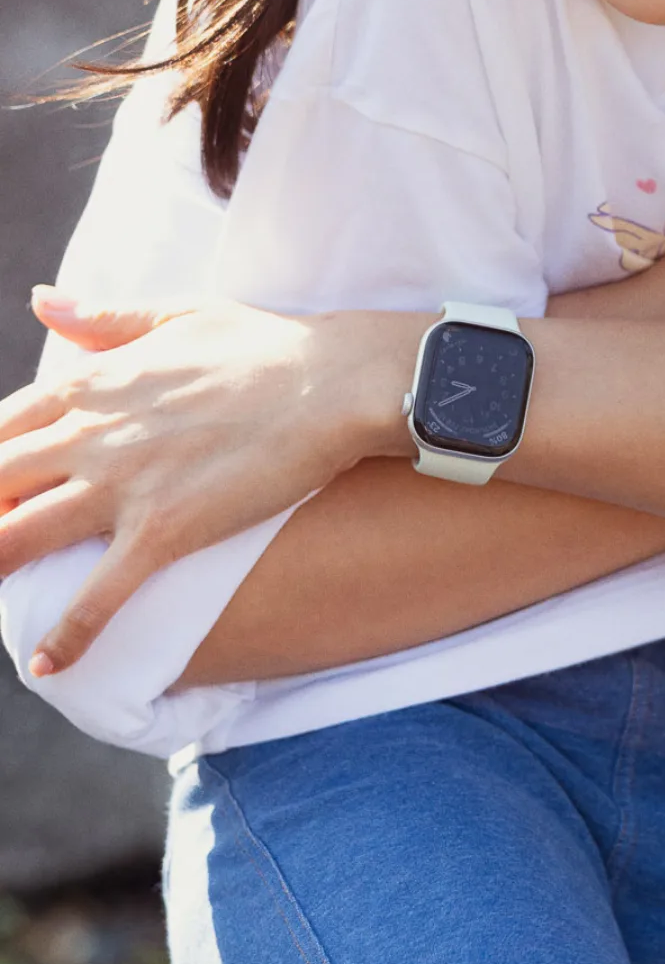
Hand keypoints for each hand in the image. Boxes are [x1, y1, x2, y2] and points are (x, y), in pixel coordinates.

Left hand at [0, 290, 420, 674]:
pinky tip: (48, 663)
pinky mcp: (163, 530)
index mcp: (91, 381)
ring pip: (18, 537)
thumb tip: (41, 300)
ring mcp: (123, 484)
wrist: (334, 380)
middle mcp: (91, 433)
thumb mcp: (177, 315)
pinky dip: (66, 636)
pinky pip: (97, 596)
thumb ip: (103, 318)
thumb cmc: (263, 343)